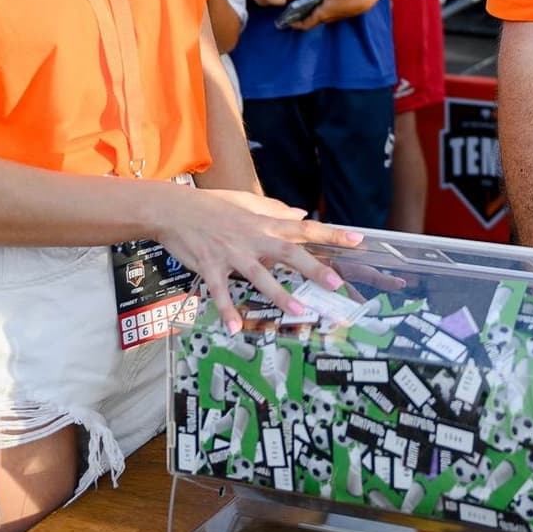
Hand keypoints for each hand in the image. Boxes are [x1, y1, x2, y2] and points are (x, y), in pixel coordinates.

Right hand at [153, 185, 361, 331]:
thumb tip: (302, 215)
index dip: (331, 234)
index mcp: (264, 224)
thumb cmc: (212, 206)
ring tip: (299, 312)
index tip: (358, 240)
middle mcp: (252, 238)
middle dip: (313, 268)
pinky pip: (220, 292)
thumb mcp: (247, 203)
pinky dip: (227, 310)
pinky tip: (235, 328)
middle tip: (336, 283)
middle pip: (289, 253)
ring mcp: (231, 253)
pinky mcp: (210, 266)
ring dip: (279, 294)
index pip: (304, 229)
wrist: (174, 209)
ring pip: (260, 275)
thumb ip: (275, 211)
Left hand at [291, 0, 383, 30]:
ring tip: (298, 6)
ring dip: (306, 15)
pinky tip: (313, 2)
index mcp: (322, 14)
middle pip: (308, 22)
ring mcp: (331, 17)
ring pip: (315, 18)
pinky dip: (314, 11)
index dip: (294, 25)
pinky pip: (321, 15)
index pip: (305, 25)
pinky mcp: (336, 13)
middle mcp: (325, 18)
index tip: (286, 22)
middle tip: (289, 12)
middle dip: (298, 19)